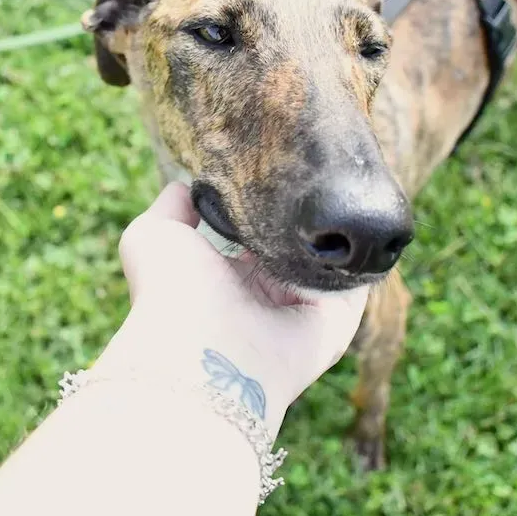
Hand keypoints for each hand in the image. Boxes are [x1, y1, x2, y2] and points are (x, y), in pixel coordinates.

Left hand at [92, 183, 370, 432]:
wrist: (199, 348)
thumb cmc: (170, 291)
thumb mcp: (153, 234)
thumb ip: (172, 205)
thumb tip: (189, 184)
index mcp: (229, 277)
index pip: (259, 233)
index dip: (270, 203)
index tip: (281, 167)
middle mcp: (268, 296)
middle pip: (299, 247)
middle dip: (310, 216)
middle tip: (321, 171)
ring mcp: (304, 312)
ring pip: (332, 263)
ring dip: (340, 233)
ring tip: (347, 187)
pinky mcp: (336, 324)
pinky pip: (359, 282)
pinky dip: (362, 255)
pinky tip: (360, 219)